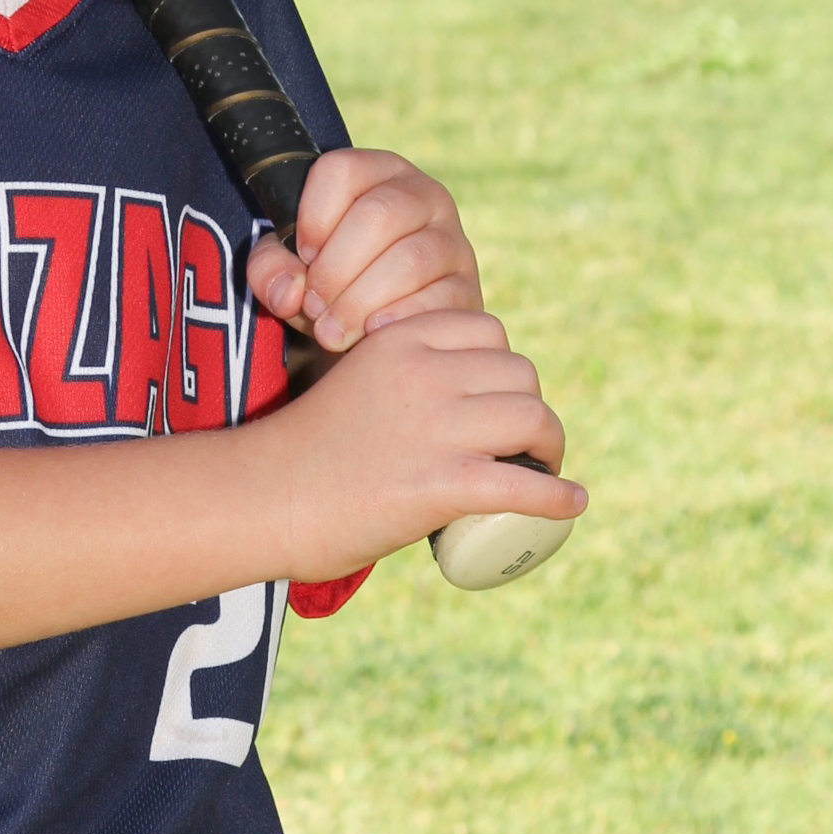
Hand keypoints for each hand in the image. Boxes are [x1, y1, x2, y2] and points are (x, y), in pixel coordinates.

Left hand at [247, 148, 479, 353]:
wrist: (381, 329)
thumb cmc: (332, 284)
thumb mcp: (292, 270)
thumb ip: (271, 270)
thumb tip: (288, 291)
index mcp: (376, 174)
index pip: (341, 169)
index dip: (313, 217)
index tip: (303, 256)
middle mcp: (423, 195)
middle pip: (377, 215)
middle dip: (334, 269)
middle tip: (313, 306)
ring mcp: (452, 239)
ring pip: (409, 259)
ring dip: (360, 301)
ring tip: (332, 331)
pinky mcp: (468, 286)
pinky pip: (438, 299)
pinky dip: (397, 319)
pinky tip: (372, 334)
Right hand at [253, 310, 582, 583]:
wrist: (263, 496)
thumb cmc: (301, 449)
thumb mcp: (351, 382)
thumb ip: (392, 379)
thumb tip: (436, 402)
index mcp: (399, 339)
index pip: (486, 330)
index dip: (502, 364)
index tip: (498, 395)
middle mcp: (425, 373)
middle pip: (520, 371)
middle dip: (530, 404)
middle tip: (524, 439)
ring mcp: (436, 427)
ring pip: (533, 417)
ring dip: (550, 445)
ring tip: (546, 466)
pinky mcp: (442, 482)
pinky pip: (524, 485)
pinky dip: (557, 496)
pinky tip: (570, 503)